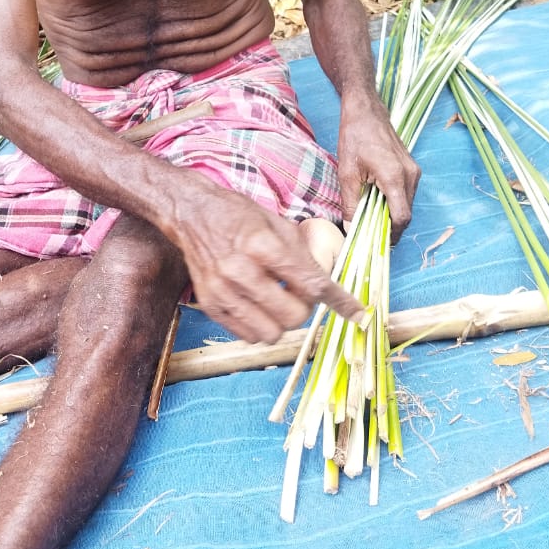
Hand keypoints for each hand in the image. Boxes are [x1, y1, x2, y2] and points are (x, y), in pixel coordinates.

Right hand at [173, 181, 360, 343]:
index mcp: (262, 244)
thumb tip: (329, 282)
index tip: (357, 313)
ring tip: (276, 301)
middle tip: (298, 293)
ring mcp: (222, 290)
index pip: (311, 283)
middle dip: (305, 308)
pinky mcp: (210, 304)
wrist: (191, 213)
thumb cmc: (237, 214)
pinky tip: (257, 306)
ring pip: (271, 333)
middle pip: (293, 315)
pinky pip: (247, 335)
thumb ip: (303, 254)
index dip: (339, 301)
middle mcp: (240, 270)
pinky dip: (260, 327)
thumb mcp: (276, 222)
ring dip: (282, 322)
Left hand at [337, 100, 420, 240]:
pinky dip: (394, 200)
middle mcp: (410, 175)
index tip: (378, 243)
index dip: (391, 234)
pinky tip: (377, 200)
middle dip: (390, 226)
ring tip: (371, 217)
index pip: (401, 217)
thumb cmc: (355, 137)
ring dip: (392, 213)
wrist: (365, 111)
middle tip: (371, 233)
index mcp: (395, 177)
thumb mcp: (347, 173)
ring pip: (407, 203)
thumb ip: (350, 203)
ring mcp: (413, 170)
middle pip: (406, 212)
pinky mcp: (412, 167)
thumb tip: (350, 227)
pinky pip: (406, 192)